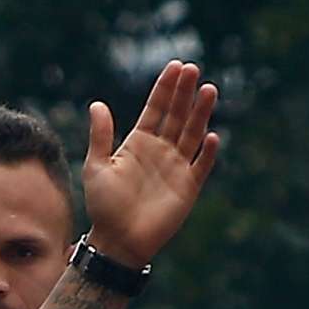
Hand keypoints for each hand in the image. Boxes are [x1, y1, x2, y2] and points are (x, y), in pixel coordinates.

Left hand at [81, 61, 220, 270]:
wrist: (117, 241)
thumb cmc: (103, 206)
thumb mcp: (96, 167)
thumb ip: (101, 136)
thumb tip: (97, 104)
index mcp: (139, 142)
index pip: (156, 109)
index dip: (165, 88)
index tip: (175, 67)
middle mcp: (161, 150)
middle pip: (177, 115)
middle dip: (185, 92)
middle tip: (193, 69)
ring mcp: (176, 168)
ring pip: (192, 134)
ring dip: (201, 113)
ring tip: (209, 90)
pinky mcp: (187, 188)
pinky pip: (201, 166)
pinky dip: (207, 152)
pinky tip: (212, 136)